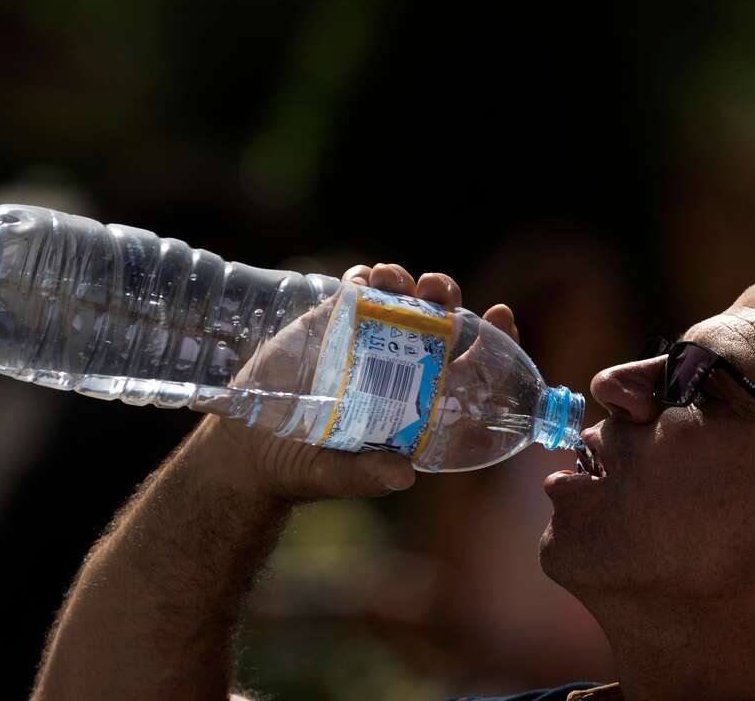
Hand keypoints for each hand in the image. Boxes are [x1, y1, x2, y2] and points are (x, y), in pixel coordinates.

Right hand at [193, 263, 519, 499]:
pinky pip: (358, 290)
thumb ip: (367, 475)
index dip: (494, 339)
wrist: (251, 449)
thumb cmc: (305, 468)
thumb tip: (403, 476)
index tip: (503, 315)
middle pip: (442, 321)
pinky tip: (362, 280)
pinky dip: (365, 279)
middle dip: (447, 297)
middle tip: (437, 292)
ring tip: (395, 281)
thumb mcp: (337, 475)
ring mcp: (368, 341)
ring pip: (403, 299)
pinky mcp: (332, 322)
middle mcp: (402, 367)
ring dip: (407, 282)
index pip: (472, 366)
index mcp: (420, 403)